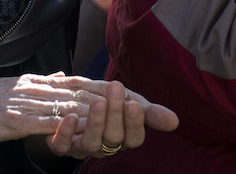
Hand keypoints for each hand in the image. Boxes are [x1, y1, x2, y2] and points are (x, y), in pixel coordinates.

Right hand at [0, 73, 177, 154]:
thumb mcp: (15, 91)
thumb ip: (42, 89)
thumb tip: (61, 81)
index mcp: (43, 82)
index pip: (92, 86)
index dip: (125, 95)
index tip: (155, 106)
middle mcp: (41, 86)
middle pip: (95, 93)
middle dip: (134, 104)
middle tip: (167, 115)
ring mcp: (27, 101)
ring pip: (78, 105)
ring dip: (113, 112)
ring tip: (144, 119)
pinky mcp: (13, 118)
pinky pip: (48, 122)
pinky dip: (72, 124)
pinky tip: (93, 128)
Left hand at [44, 77, 179, 159]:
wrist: (69, 101)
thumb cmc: (105, 102)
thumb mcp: (127, 102)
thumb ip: (149, 112)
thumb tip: (175, 121)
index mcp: (123, 137)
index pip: (134, 138)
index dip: (134, 124)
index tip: (133, 104)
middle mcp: (104, 146)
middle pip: (113, 138)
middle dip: (115, 114)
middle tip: (116, 88)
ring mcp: (82, 147)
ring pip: (91, 144)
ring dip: (95, 122)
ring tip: (97, 101)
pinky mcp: (60, 145)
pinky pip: (63, 146)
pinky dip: (66, 133)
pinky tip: (69, 116)